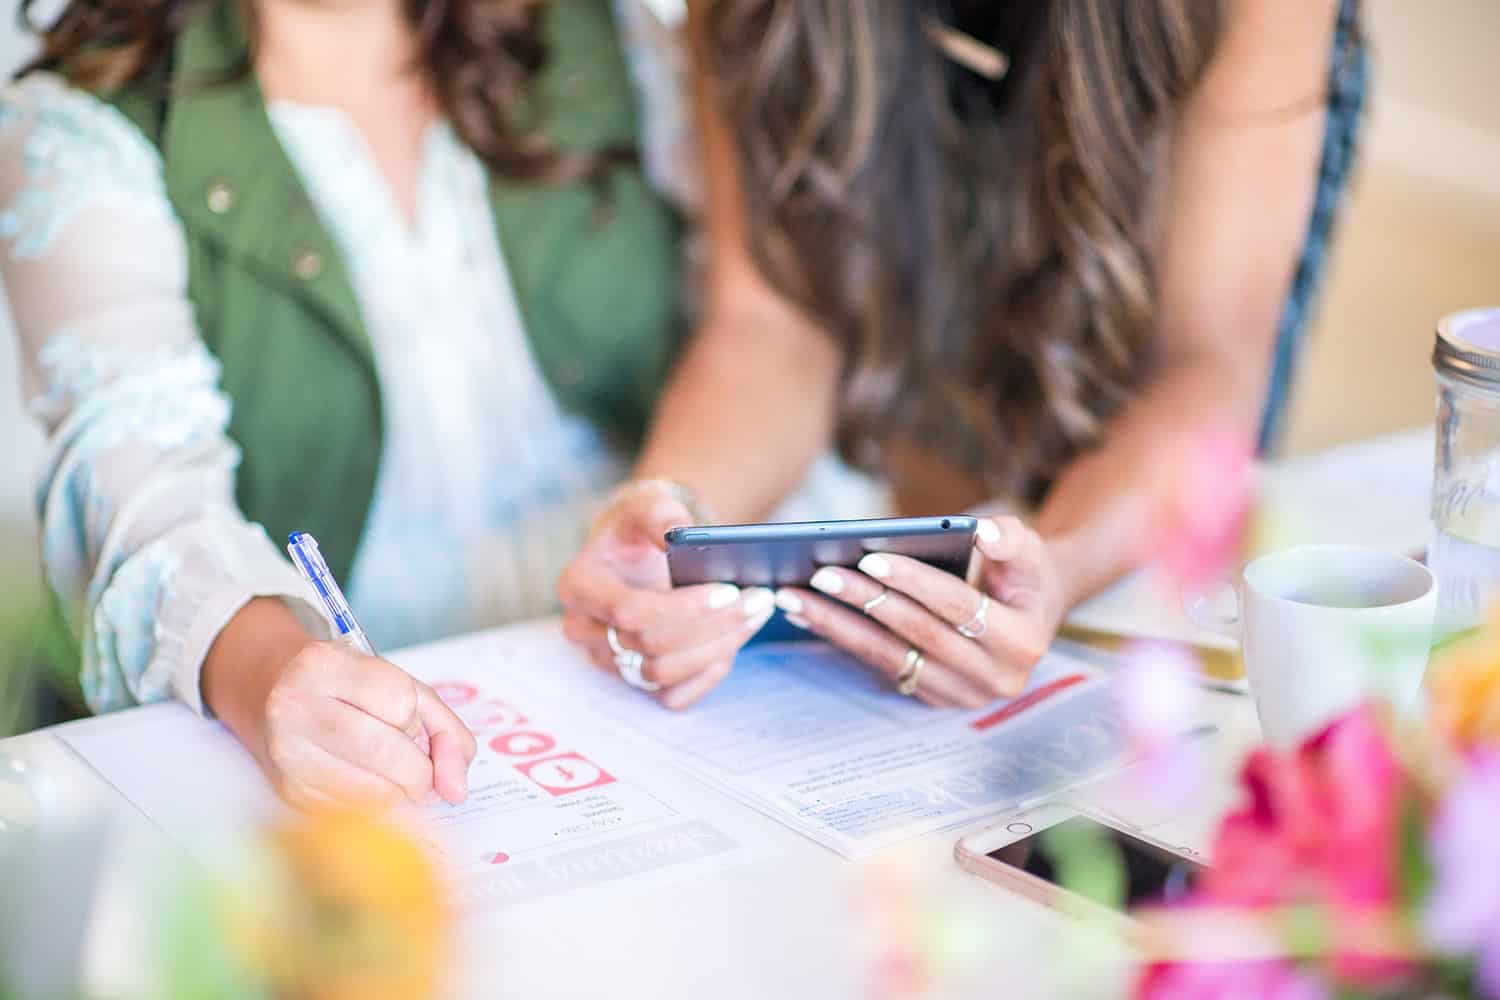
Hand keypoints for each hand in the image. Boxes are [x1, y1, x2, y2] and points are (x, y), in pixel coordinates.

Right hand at [257, 640, 476, 809]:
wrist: (268, 692)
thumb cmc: (343, 687)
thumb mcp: (394, 683)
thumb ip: (443, 728)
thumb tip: (458, 787)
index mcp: (324, 664)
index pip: (400, 702)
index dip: (418, 720)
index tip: (410, 722)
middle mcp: (296, 706)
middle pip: (388, 752)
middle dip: (420, 771)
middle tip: (421, 770)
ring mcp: (287, 752)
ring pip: (374, 793)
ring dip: (398, 790)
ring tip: (389, 771)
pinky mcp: (288, 790)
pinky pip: (354, 813)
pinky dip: (374, 803)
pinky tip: (363, 780)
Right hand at [558, 483, 774, 708]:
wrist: (635, 556)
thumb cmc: (637, 530)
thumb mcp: (645, 506)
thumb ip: (660, 515)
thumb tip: (679, 539)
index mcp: (579, 585)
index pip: (629, 611)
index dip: (682, 608)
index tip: (727, 590)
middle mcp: (584, 630)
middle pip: (651, 645)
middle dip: (712, 625)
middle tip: (758, 600)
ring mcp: (607, 661)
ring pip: (662, 674)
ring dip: (717, 648)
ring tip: (754, 616)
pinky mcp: (632, 681)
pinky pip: (671, 698)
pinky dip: (706, 677)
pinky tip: (732, 646)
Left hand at [772, 516, 1065, 707]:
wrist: (1029, 615)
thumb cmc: (1023, 574)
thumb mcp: (1030, 549)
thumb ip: (1010, 538)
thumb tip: (984, 533)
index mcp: (1022, 641)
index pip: (959, 606)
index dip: (915, 581)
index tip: (870, 556)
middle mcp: (994, 678)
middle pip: (918, 633)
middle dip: (866, 601)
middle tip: (820, 574)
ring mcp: (961, 695)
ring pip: (890, 655)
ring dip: (838, 626)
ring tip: (795, 598)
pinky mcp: (932, 697)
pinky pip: (881, 664)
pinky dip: (843, 637)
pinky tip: (809, 615)